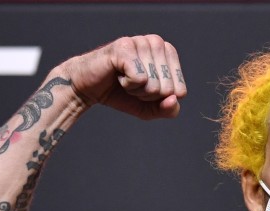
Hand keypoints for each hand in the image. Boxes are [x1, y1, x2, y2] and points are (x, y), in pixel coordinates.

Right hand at [61, 35, 186, 119]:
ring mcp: (140, 41)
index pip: (180, 90)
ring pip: (153, 84)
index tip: (145, 90)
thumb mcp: (149, 108)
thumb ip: (168, 110)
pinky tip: (118, 74)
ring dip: (136, 90)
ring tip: (124, 79)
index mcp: (168, 52)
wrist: (89, 89)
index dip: (160, 99)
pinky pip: (139, 79)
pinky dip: (127, 85)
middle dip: (148, 95)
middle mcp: (156, 42)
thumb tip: (174, 99)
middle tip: (132, 84)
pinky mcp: (124, 46)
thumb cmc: (121, 94)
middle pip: (167, 89)